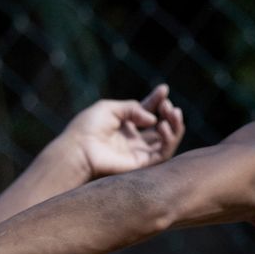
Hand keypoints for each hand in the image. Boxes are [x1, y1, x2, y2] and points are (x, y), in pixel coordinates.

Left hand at [59, 84, 185, 178]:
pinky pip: (163, 154)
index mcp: (124, 125)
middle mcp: (133, 140)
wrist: (79, 149)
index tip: (164, 89)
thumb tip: (153, 118)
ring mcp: (138, 153)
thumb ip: (133, 108)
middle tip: (168, 104)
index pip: (147, 111)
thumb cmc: (88, 127)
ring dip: (175, 126)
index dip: (157, 100)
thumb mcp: (110, 108)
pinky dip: (169, 140)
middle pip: (161, 127)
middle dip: (168, 113)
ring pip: (166, 141)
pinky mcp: (141, 164)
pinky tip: (163, 126)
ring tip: (172, 113)